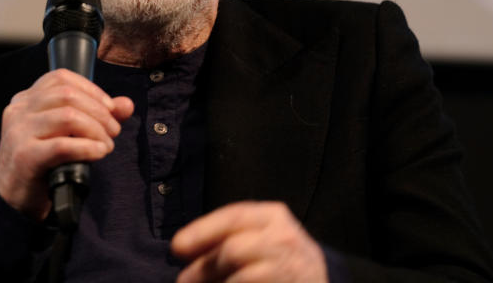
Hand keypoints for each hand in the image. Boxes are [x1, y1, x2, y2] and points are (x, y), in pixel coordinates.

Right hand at [0, 68, 133, 219]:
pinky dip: (88, 147)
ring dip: (96, 130)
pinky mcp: (25, 156)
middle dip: (99, 112)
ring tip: (106, 145)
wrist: (14, 200)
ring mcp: (19, 132)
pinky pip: (63, 145)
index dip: (91, 90)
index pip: (61, 78)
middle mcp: (19, 110)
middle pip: (67, 95)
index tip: (110, 108)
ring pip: (68, 116)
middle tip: (113, 131)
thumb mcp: (67, 133)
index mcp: (26, 99)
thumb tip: (126, 104)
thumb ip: (96, 115)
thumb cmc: (42, 163)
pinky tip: (98, 153)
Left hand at [171, 201, 326, 282]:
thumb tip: (181, 246)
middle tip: (183, 281)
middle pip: (232, 250)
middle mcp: (284, 239)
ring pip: (240, 278)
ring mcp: (290, 268)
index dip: (202, 231)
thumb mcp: (258, 232)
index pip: (233, 217)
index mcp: (273, 216)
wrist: (315, 277)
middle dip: (203, 268)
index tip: (177, 246)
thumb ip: (227, 234)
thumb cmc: (276, 253)